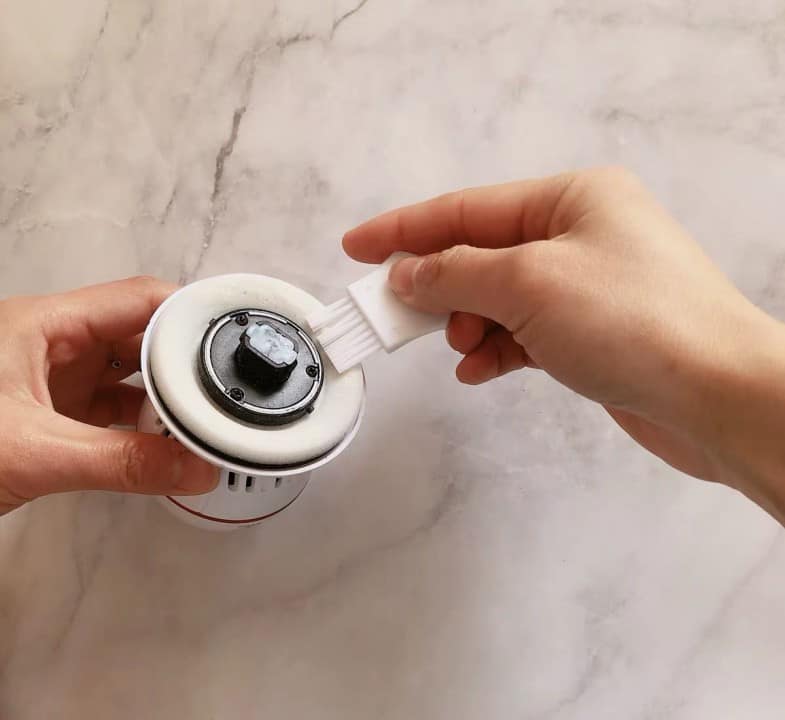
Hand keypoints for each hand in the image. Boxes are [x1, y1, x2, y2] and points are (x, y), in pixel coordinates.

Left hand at [0, 276, 217, 514]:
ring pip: (128, 375)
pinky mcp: (51, 413)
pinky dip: (142, 424)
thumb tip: (198, 470)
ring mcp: (53, 379)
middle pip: (139, 335)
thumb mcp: (33, 453)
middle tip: (230, 386)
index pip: (138, 300)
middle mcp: (55, 344)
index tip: (236, 338)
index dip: (190, 313)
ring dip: (165, 397)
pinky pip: (112, 409)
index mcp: (47, 325)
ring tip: (208, 418)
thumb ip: (121, 462)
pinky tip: (169, 442)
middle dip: (185, 360)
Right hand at [344, 168, 784, 521]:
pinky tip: (479, 367)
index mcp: (571, 199)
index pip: (466, 210)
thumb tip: (406, 273)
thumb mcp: (528, 282)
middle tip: (394, 315)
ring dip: (467, 322)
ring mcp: (587, 286)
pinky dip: (495, 349)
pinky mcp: (591, 333)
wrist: (719, 397)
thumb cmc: (639, 323)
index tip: (356, 246)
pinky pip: (523, 333)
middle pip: (480, 254)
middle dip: (436, 286)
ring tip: (458, 346)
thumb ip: (455, 273)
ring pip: (498, 297)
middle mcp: (580, 235)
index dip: (403, 229)